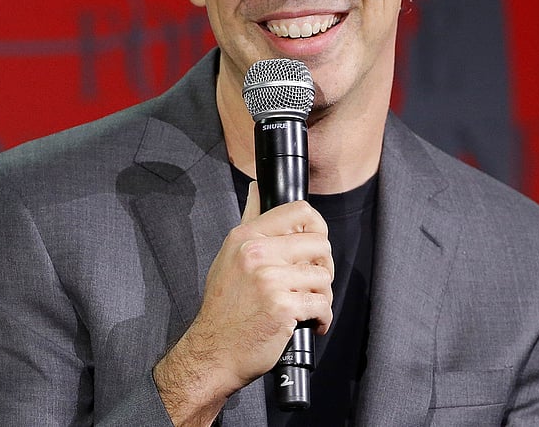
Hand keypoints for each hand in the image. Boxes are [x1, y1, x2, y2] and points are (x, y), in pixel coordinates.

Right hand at [154, 182, 332, 423]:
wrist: (214, 351)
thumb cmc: (224, 307)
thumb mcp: (229, 256)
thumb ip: (248, 221)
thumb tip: (256, 188)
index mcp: (246, 237)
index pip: (300, 212)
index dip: (317, 227)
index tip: (315, 246)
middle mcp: (257, 253)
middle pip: (320, 244)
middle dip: (324, 266)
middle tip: (313, 282)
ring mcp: (270, 280)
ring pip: (324, 277)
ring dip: (322, 296)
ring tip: (307, 306)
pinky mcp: (283, 308)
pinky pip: (322, 305)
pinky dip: (322, 318)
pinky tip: (310, 323)